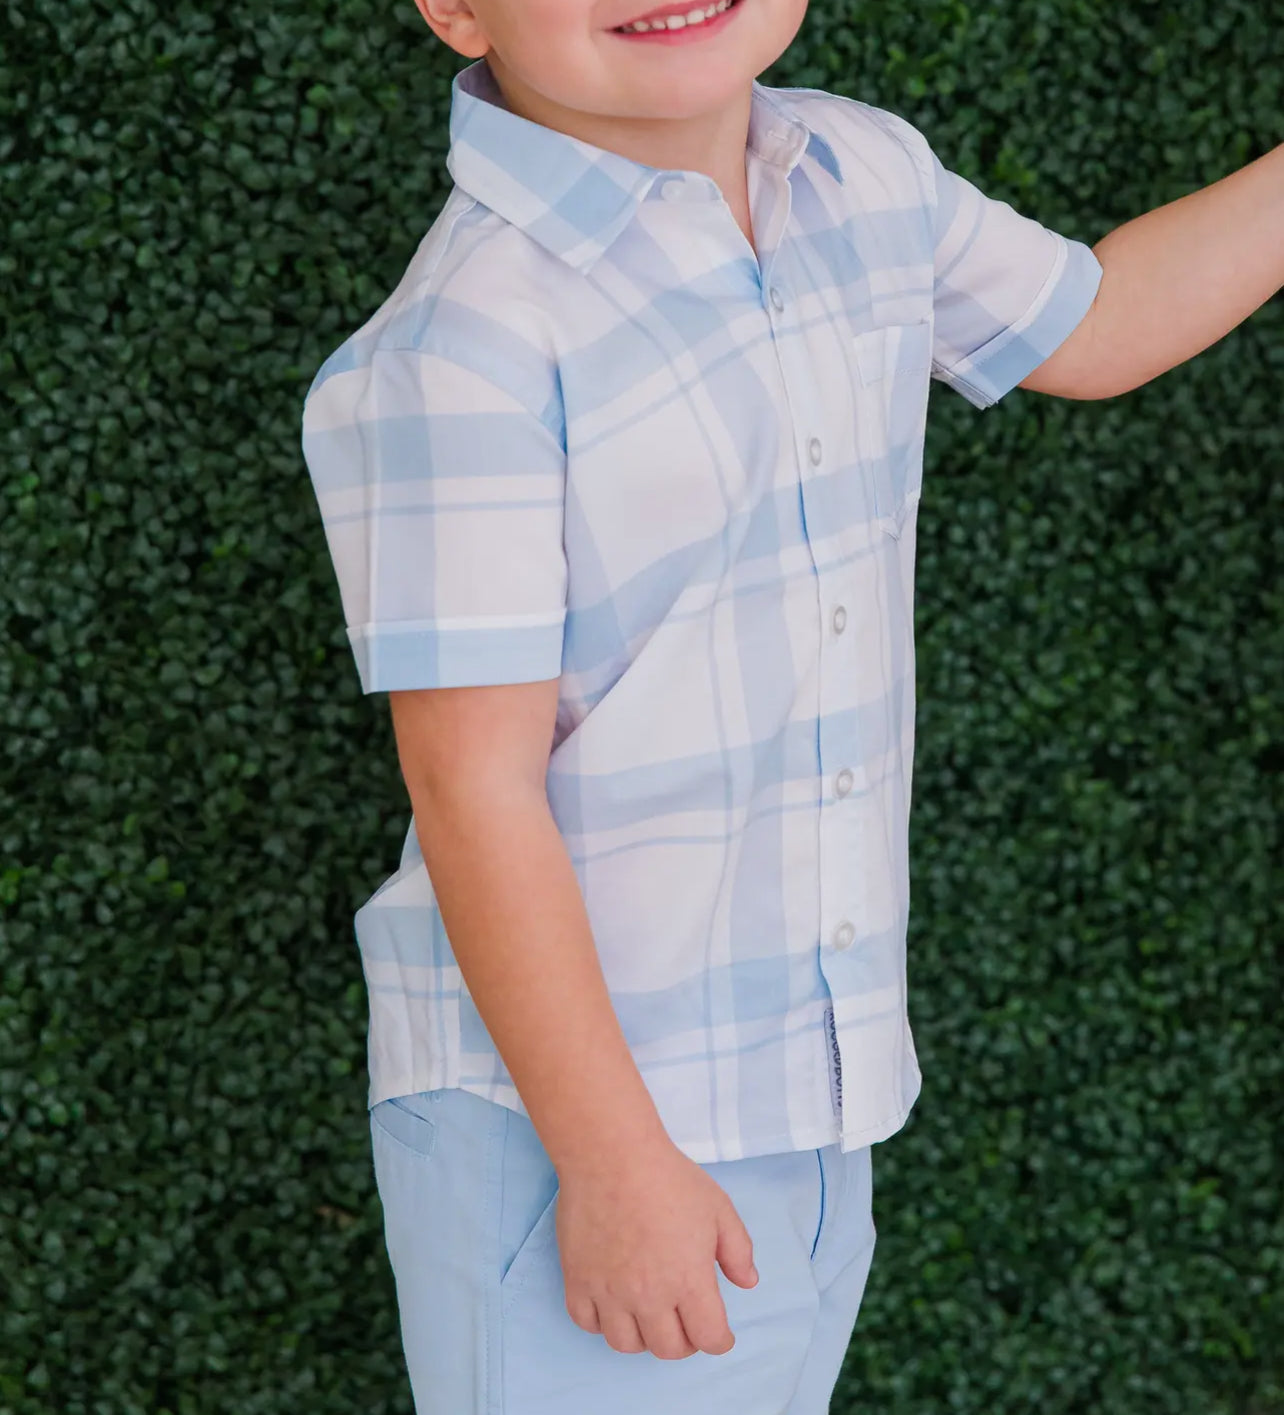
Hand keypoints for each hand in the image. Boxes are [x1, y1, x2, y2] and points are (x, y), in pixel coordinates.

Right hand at [554, 1139, 758, 1359]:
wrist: (612, 1155)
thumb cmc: (668, 1177)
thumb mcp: (718, 1208)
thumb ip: (738, 1250)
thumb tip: (748, 1282)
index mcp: (689, 1280)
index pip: (709, 1339)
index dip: (720, 1340)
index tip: (719, 1333)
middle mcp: (649, 1295)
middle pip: (669, 1349)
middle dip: (685, 1341)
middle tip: (685, 1321)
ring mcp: (609, 1291)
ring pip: (626, 1345)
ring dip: (643, 1336)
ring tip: (649, 1313)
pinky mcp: (577, 1280)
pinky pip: (587, 1323)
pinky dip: (602, 1322)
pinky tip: (613, 1302)